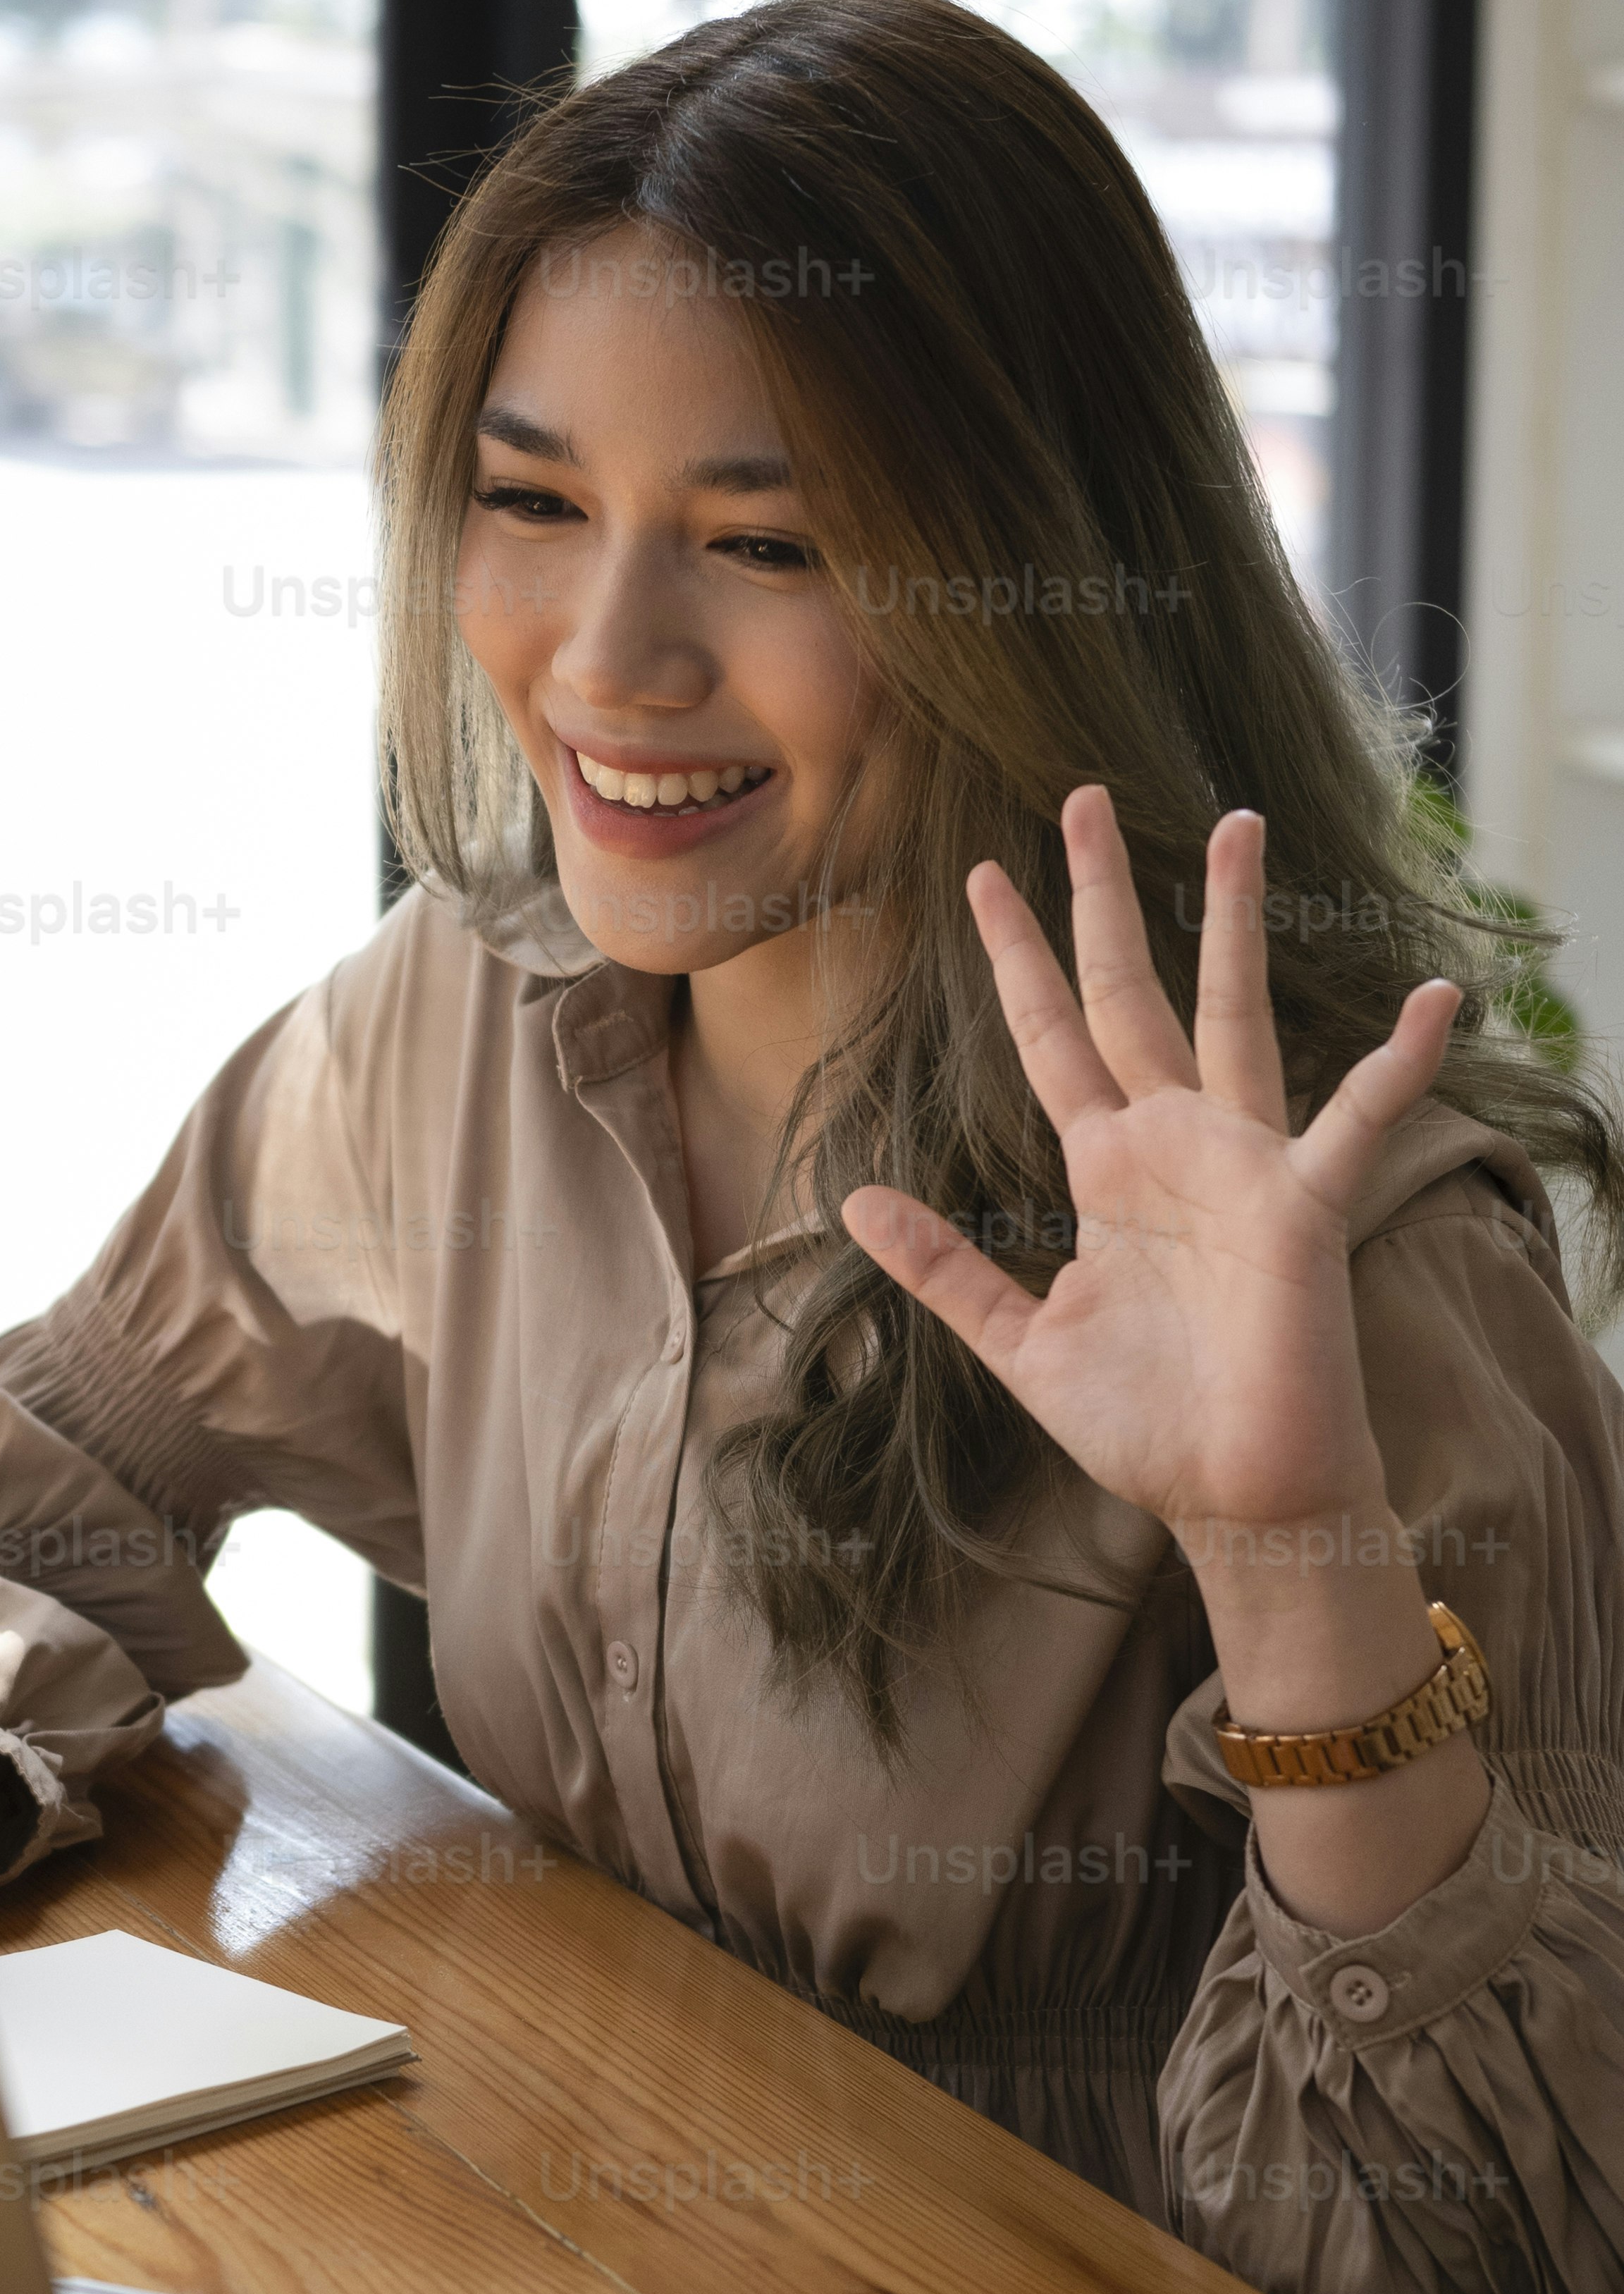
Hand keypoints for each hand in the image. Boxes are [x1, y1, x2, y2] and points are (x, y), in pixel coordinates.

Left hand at [838, 788, 1460, 1550]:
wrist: (1235, 1497)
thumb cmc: (1145, 1424)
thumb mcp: (1018, 1342)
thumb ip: (945, 1270)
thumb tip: (856, 1203)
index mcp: (1106, 1169)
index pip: (1050, 1037)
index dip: (1015, 958)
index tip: (980, 877)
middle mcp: (1174, 1144)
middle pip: (1130, 991)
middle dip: (1102, 897)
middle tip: (1078, 796)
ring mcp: (1242, 1165)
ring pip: (1234, 1014)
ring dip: (1233, 921)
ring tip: (1234, 824)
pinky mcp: (1304, 1208)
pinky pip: (1360, 1120)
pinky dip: (1399, 1062)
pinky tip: (1435, 998)